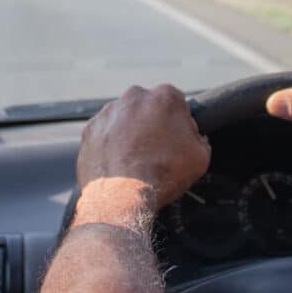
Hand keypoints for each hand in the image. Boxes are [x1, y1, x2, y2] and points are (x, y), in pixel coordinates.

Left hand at [77, 85, 210, 213]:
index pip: (176, 103)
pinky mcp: (91, 128)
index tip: (175, 141)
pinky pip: (104, 133)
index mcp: (165, 96)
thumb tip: (194, 137)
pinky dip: (110, 144)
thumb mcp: (200, 158)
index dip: (177, 123)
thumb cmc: (163, 174)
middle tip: (155, 151)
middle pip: (148, 108)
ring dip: (129, 133)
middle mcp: (134, 96)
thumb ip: (199, 139)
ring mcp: (109, 111)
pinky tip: (118, 163)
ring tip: (135, 160)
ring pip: (124, 118)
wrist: (123, 196)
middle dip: (151, 124)